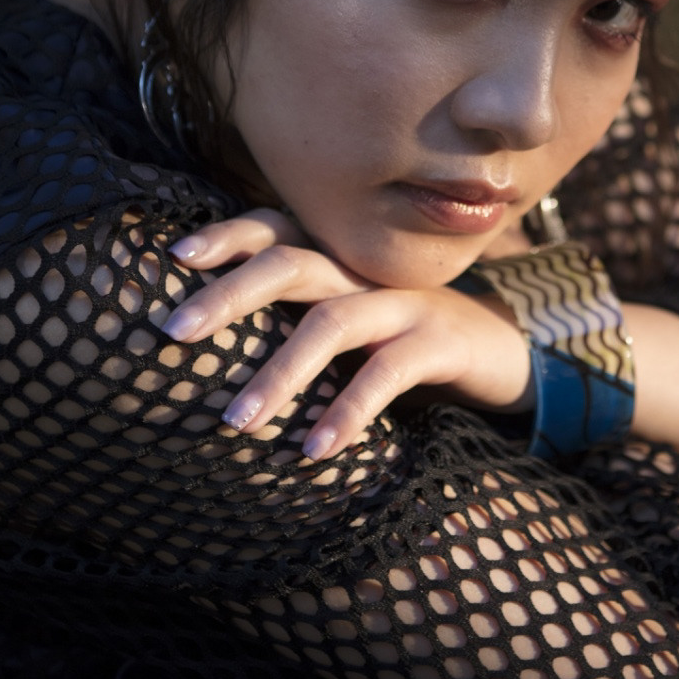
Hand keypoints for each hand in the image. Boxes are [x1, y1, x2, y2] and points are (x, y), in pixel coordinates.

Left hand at [166, 210, 531, 460]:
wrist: (504, 351)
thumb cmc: (402, 337)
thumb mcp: (348, 317)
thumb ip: (295, 315)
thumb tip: (208, 344)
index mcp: (339, 257)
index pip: (276, 230)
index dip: (226, 236)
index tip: (174, 256)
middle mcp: (366, 269)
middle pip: (291, 263)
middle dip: (228, 294)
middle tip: (173, 331)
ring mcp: (404, 301)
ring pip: (331, 322)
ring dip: (278, 373)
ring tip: (235, 422)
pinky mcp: (438, 341)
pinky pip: (387, 373)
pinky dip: (348, 411)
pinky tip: (315, 449)